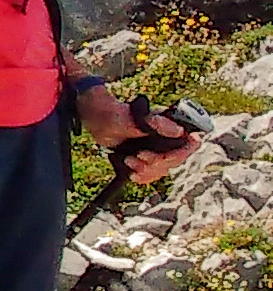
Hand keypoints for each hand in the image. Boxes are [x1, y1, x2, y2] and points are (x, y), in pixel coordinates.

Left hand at [75, 84, 203, 183]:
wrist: (100, 121)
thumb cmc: (118, 113)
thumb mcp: (139, 117)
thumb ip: (159, 123)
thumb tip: (179, 131)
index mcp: (172, 127)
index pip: (189, 145)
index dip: (180, 154)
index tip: (162, 157)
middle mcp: (168, 140)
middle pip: (174, 161)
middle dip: (156, 162)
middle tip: (139, 155)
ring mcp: (157, 150)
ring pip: (163, 170)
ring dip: (146, 170)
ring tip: (130, 160)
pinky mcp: (146, 159)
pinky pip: (151, 175)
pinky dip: (142, 177)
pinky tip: (132, 174)